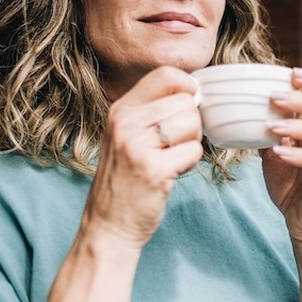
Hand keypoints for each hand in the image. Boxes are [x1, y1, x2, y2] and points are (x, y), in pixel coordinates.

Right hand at [80, 66, 203, 248]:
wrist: (108, 226)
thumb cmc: (126, 179)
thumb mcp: (127, 136)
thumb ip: (152, 111)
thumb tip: (194, 91)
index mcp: (120, 110)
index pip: (167, 74)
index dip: (188, 88)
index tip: (186, 109)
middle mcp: (125, 123)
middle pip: (186, 101)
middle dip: (191, 124)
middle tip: (172, 146)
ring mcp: (137, 146)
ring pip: (192, 124)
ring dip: (190, 145)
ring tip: (169, 160)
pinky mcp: (153, 170)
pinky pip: (194, 152)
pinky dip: (190, 165)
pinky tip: (170, 174)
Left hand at [260, 67, 301, 246]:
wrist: (299, 222)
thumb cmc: (289, 185)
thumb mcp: (272, 154)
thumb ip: (266, 133)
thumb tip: (243, 111)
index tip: (292, 72)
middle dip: (301, 100)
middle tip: (274, 97)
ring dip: (299, 126)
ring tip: (273, 125)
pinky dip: (301, 156)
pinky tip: (280, 153)